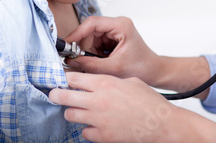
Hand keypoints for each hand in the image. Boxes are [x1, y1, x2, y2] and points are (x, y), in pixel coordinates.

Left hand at [49, 72, 215, 142]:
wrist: (161, 125)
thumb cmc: (150, 103)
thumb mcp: (130, 81)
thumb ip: (110, 81)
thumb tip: (96, 83)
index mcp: (106, 83)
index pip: (74, 78)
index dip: (65, 78)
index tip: (62, 79)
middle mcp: (98, 101)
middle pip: (64, 96)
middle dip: (57, 94)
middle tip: (54, 94)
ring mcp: (98, 120)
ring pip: (70, 115)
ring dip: (73, 111)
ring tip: (79, 110)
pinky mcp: (102, 136)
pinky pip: (84, 132)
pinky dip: (88, 128)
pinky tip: (96, 124)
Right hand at [64, 16, 161, 84]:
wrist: (153, 71)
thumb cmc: (141, 67)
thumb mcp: (114, 68)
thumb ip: (91, 64)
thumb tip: (72, 61)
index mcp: (121, 25)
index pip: (93, 23)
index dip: (77, 33)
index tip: (67, 44)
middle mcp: (117, 24)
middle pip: (90, 30)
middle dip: (84, 46)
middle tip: (79, 60)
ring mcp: (115, 30)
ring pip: (91, 38)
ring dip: (90, 52)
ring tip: (99, 64)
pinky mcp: (112, 38)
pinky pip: (95, 43)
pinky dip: (94, 54)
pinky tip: (102, 62)